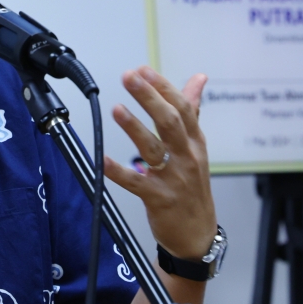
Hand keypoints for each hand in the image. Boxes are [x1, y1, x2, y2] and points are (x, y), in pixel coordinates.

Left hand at [103, 67, 216, 260]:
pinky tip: (102, 159)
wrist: (198, 233)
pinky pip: (137, 182)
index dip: (163, 87)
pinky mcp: (159, 198)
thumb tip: (199, 78)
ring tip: (117, 109)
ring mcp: (174, 178)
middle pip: (170, 122)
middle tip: (130, 77)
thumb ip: (194, 110)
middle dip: (150, 97)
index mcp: (195, 141)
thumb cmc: (193, 184)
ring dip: (134, 128)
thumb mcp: (197, 146)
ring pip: (153, 149)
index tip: (144, 70)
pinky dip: (119, 171)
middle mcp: (186, 156)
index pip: (183, 108)